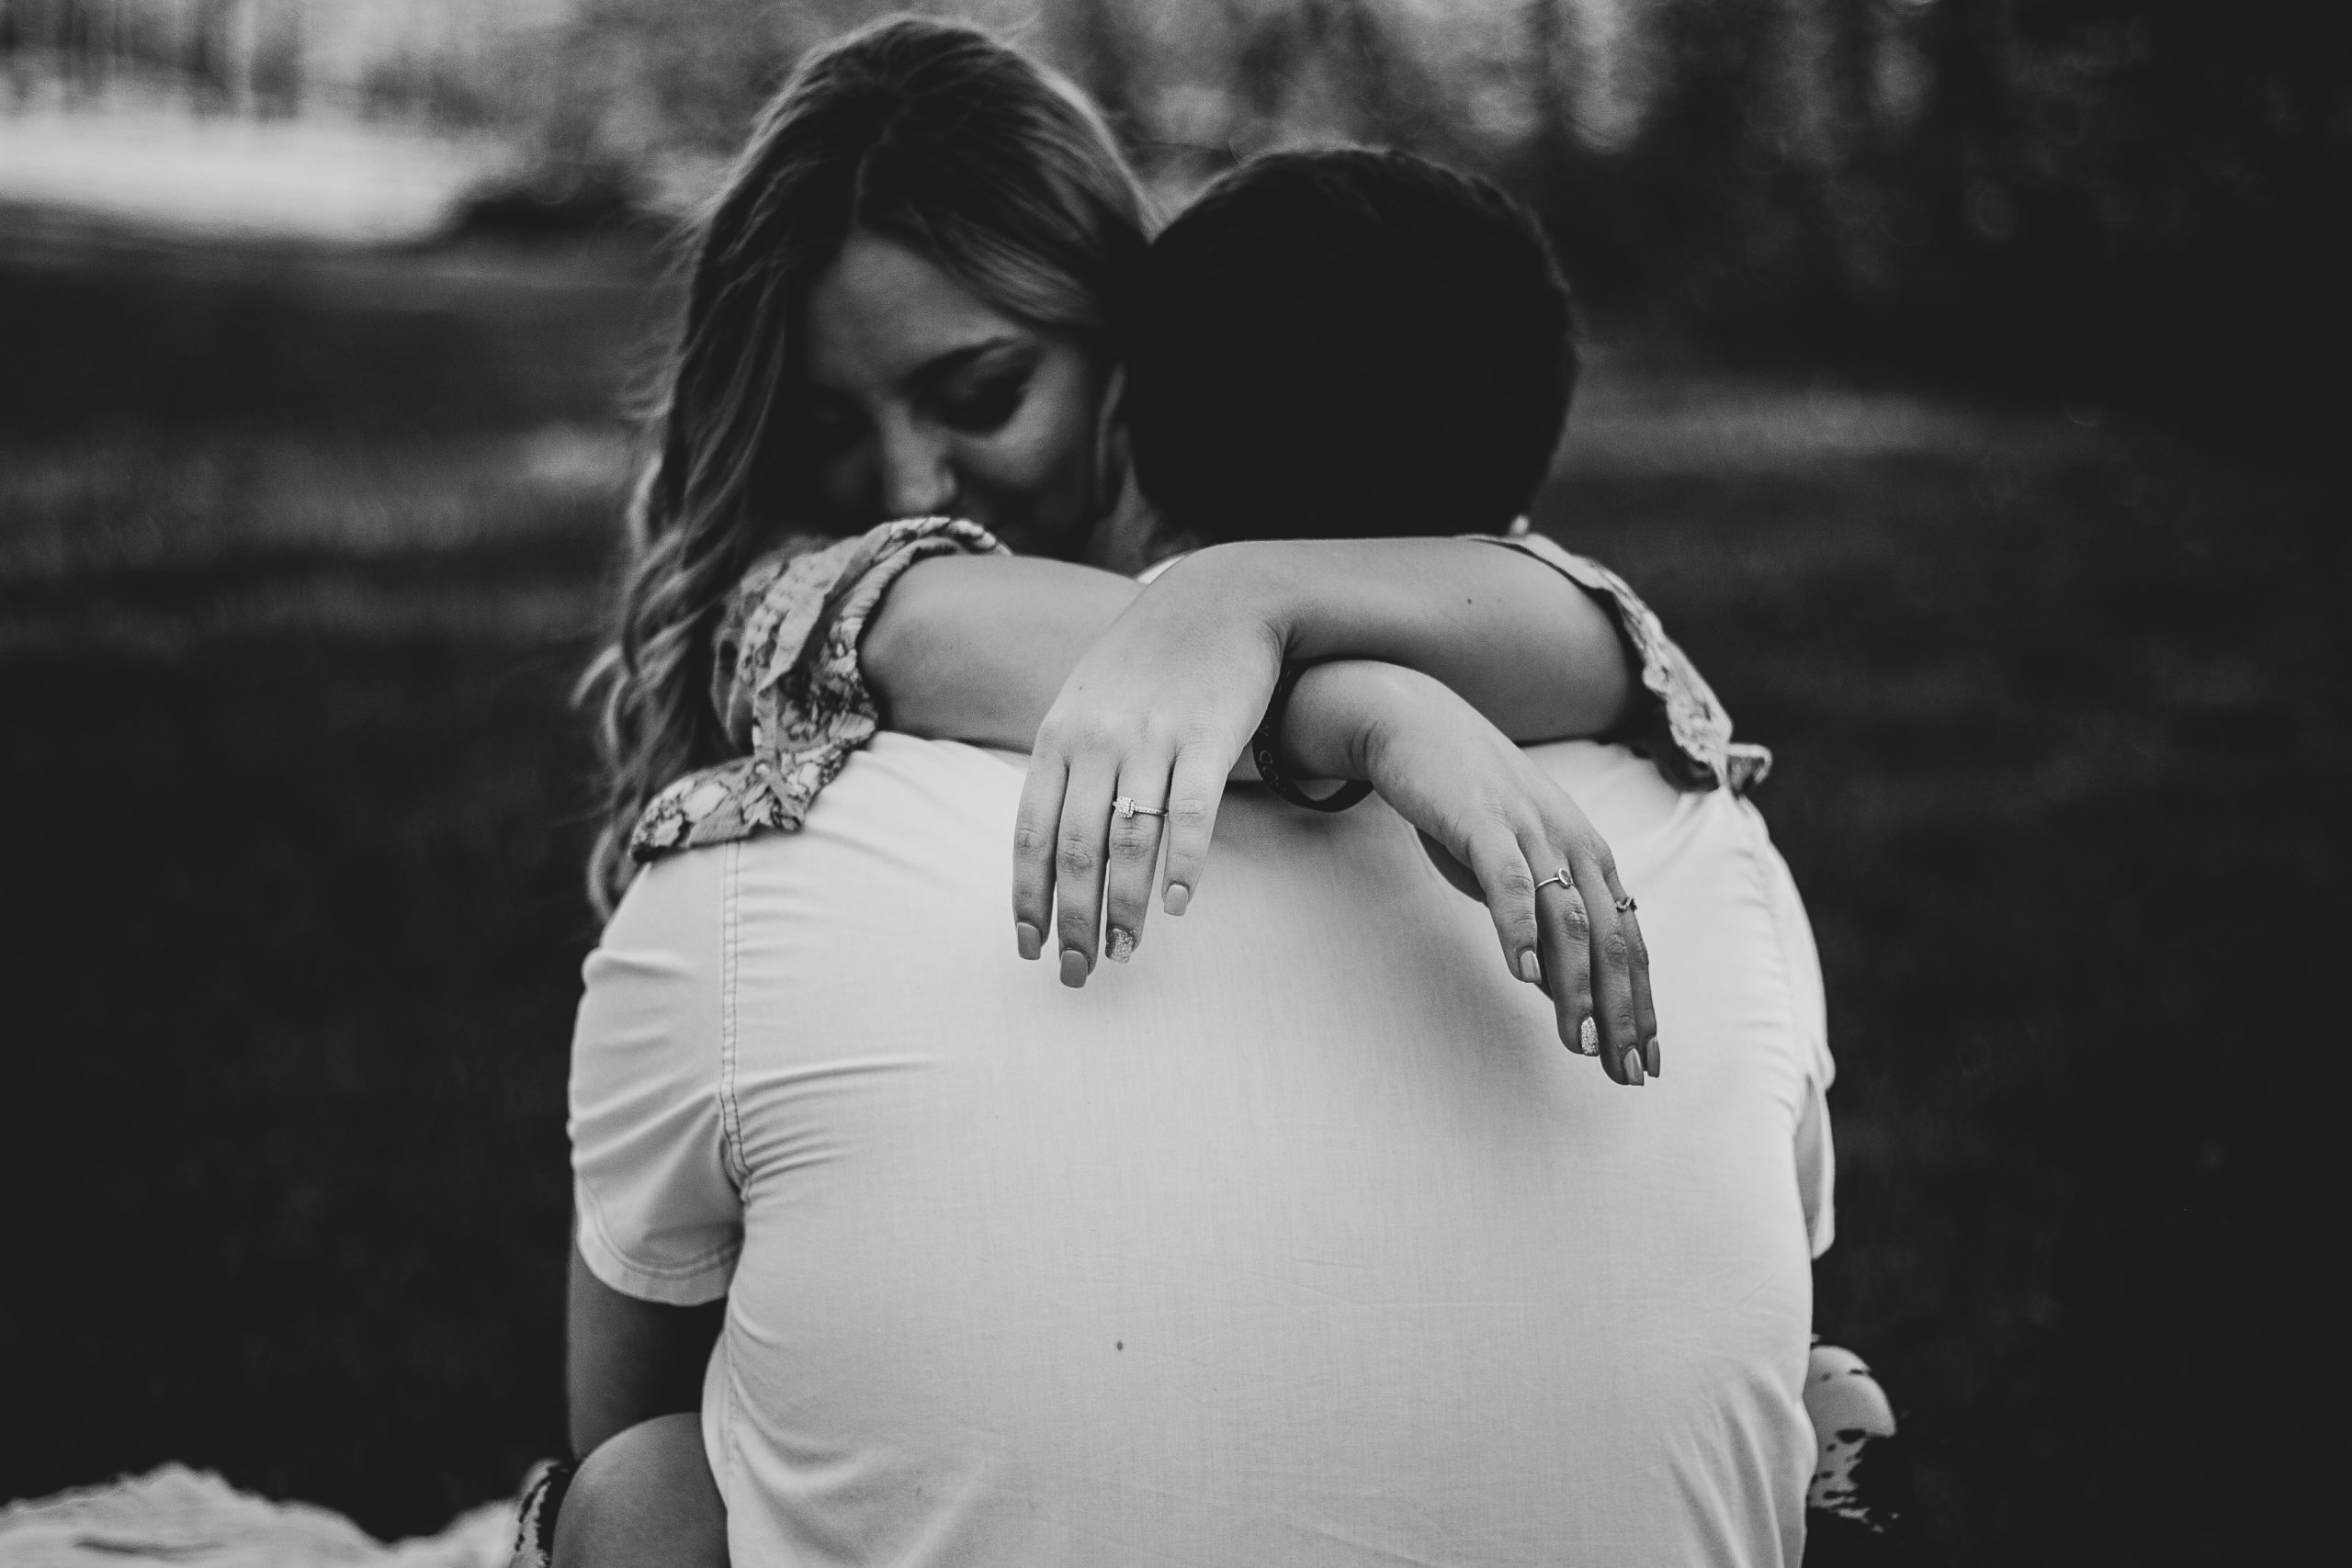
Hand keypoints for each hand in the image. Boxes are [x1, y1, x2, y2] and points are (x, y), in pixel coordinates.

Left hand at [1010, 561, 1282, 984]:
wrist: (1219, 596)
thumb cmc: (1148, 659)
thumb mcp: (1086, 700)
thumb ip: (1064, 762)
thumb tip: (1047, 841)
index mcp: (1059, 736)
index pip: (1031, 834)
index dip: (1027, 899)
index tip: (1029, 949)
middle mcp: (1098, 740)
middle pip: (1076, 851)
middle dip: (1073, 921)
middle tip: (1077, 974)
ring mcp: (1153, 737)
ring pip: (1130, 841)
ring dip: (1126, 907)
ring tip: (1126, 953)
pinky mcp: (1209, 736)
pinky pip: (1193, 813)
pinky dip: (1184, 864)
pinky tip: (1178, 905)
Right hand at [1330, 663, 1660, 1082]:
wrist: (1415, 722)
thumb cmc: (1466, 801)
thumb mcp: (1516, 863)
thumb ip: (1541, 916)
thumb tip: (1557, 984)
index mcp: (1588, 856)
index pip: (1628, 941)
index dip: (1640, 1003)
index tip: (1646, 1061)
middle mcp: (1572, 843)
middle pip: (1612, 939)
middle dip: (1623, 1011)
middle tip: (1627, 1072)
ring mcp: (1529, 830)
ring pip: (1567, 919)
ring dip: (1577, 985)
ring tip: (1579, 1041)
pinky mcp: (1481, 820)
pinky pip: (1506, 881)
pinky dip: (1518, 929)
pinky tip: (1520, 976)